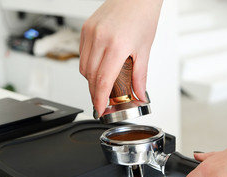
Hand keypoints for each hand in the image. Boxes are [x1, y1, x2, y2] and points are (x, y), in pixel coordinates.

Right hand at [79, 0, 162, 116]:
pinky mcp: (85, 29)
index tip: (100, 109)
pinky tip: (99, 67)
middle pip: (90, 76)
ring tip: (103, 85)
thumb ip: (140, 76)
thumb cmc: (142, 17)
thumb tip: (139, 94)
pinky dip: (89, 65)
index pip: (103, 80)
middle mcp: (99, 38)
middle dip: (95, 93)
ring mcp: (90, 33)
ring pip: (83, 67)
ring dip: (91, 80)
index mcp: (116, 45)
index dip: (100, 99)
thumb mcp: (144, 50)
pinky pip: (82, 54)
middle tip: (104, 101)